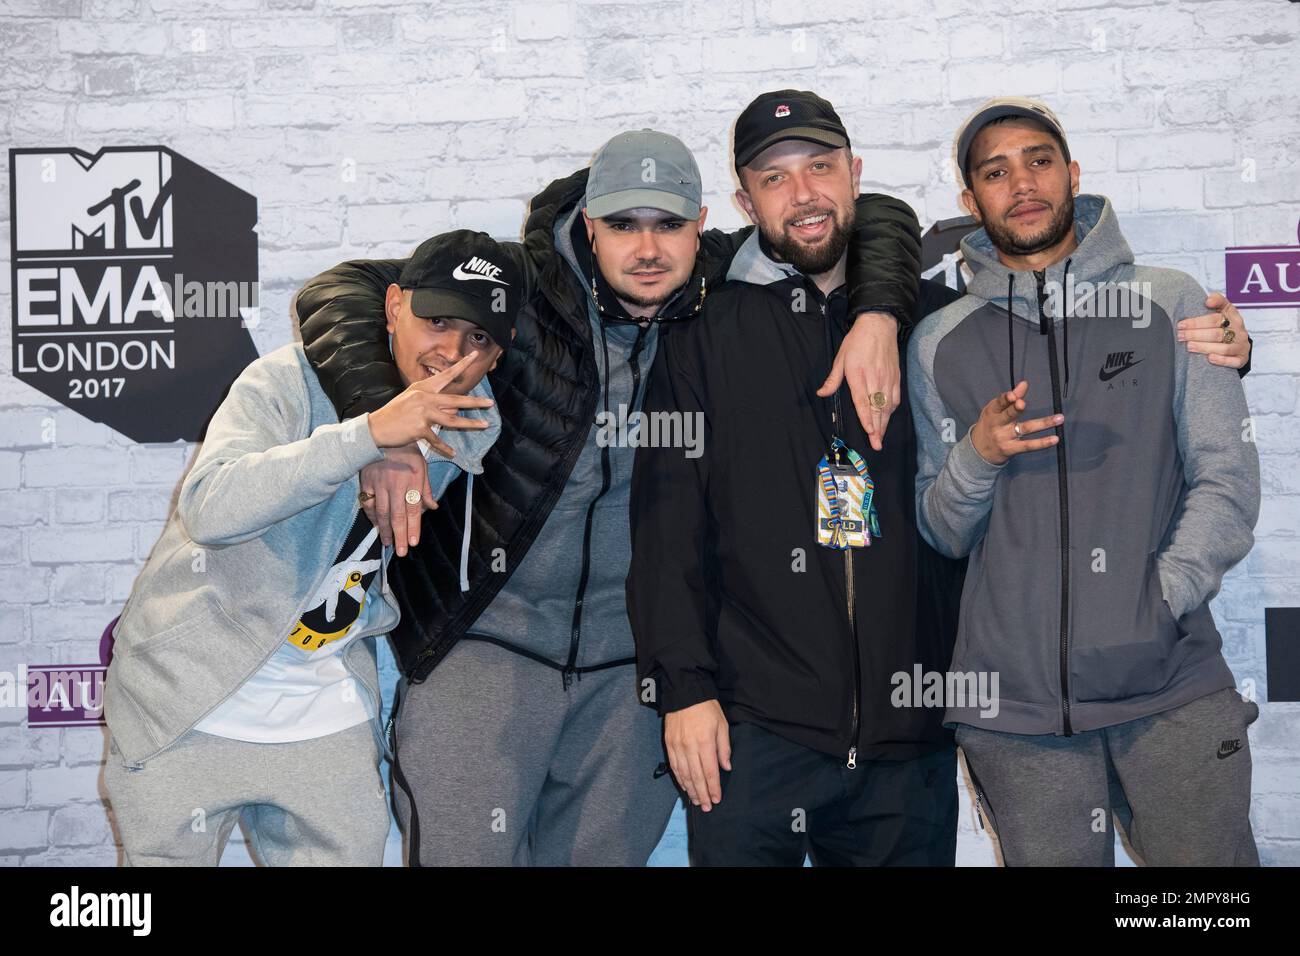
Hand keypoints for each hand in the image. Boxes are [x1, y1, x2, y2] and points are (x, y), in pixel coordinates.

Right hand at [359, 444, 434, 556]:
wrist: (383, 434)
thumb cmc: (406, 451)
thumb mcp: (422, 466)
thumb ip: (426, 489)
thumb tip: (433, 507)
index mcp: (412, 480)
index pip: (414, 509)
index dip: (414, 527)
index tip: (414, 542)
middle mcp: (396, 484)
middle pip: (398, 515)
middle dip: (400, 535)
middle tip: (402, 552)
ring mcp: (379, 484)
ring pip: (382, 512)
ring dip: (385, 530)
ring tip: (388, 543)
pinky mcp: (366, 482)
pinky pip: (368, 503)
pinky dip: (372, 516)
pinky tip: (376, 526)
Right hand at [367, 352, 493, 454]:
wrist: (376, 427)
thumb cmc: (395, 413)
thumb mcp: (413, 400)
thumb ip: (433, 402)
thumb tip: (454, 408)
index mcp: (423, 388)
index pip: (446, 375)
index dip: (462, 365)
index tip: (474, 355)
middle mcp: (424, 398)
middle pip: (455, 400)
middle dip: (475, 402)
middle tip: (491, 403)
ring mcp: (422, 413)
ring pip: (452, 420)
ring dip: (470, 424)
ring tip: (485, 424)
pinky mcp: (420, 428)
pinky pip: (437, 440)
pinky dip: (444, 448)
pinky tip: (453, 453)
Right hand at [663, 699, 731, 811]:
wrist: (684, 693)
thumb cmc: (707, 708)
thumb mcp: (722, 724)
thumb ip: (724, 747)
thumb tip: (726, 767)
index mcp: (705, 742)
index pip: (710, 771)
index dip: (713, 788)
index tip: (717, 799)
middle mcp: (689, 747)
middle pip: (696, 777)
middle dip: (702, 794)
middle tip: (707, 807)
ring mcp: (677, 746)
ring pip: (683, 774)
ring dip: (690, 790)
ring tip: (696, 801)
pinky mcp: (668, 744)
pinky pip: (674, 766)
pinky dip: (679, 779)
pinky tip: (684, 787)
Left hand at [817, 311, 898, 451]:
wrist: (879, 325)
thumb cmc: (857, 341)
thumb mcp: (840, 358)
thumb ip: (832, 379)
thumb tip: (821, 393)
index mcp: (859, 375)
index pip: (863, 401)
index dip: (867, 418)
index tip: (869, 431)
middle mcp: (875, 379)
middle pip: (877, 409)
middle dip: (877, 428)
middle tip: (876, 444)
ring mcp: (888, 379)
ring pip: (887, 406)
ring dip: (885, 423)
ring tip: (881, 437)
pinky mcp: (896, 377)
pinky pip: (895, 398)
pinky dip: (891, 411)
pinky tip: (887, 418)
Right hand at [970, 380, 1062, 465]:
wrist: (978, 451)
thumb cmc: (989, 425)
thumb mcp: (994, 410)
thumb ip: (1010, 398)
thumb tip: (1024, 383)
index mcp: (992, 412)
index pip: (999, 404)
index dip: (1006, 399)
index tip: (1013, 395)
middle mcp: (998, 425)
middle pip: (1009, 415)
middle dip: (1015, 409)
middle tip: (1022, 403)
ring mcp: (1005, 438)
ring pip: (1026, 428)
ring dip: (1043, 423)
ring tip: (1059, 418)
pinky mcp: (1011, 449)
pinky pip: (1029, 445)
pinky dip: (1042, 443)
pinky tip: (1055, 439)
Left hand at [1177, 293, 1251, 368]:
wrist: (1239, 344)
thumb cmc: (1224, 327)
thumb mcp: (1222, 312)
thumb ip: (1216, 303)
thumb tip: (1208, 300)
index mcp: (1233, 316)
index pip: (1215, 317)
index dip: (1198, 321)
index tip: (1182, 323)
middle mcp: (1239, 331)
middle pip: (1217, 333)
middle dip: (1196, 334)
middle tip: (1180, 335)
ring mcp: (1241, 345)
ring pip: (1224, 347)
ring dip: (1205, 347)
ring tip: (1189, 346)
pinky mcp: (1242, 359)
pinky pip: (1233, 361)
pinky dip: (1222, 360)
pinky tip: (1209, 358)